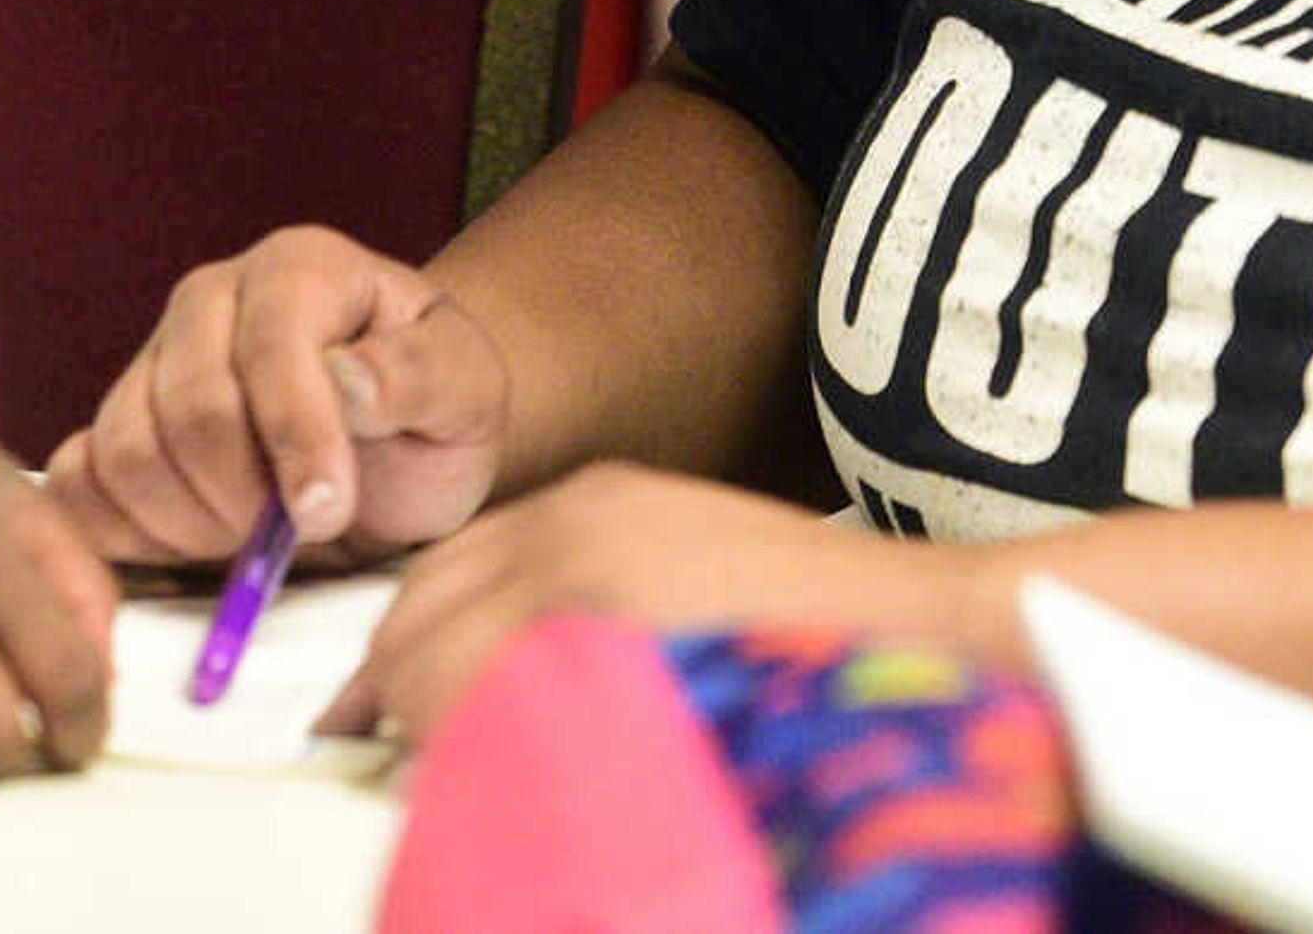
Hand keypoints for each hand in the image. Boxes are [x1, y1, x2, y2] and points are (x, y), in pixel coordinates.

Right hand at [43, 224, 506, 565]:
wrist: (397, 453)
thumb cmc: (432, 416)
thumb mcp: (468, 391)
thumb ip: (420, 375)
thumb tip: (348, 381)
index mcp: (298, 269)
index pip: (271, 347)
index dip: (296, 437)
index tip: (329, 511)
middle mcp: (209, 300)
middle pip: (189, 410)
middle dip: (246, 497)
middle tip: (297, 538)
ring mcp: (150, 360)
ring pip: (127, 454)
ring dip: (193, 525)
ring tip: (257, 539)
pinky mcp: (114, 426)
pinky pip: (79, 484)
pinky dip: (127, 533)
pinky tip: (195, 544)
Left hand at [333, 462, 1000, 742]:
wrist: (944, 631)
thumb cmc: (821, 620)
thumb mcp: (685, 553)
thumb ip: (584, 590)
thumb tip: (492, 671)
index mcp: (590, 509)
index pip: (441, 579)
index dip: (396, 654)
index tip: (367, 711)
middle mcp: (576, 540)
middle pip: (422, 630)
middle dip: (400, 702)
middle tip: (400, 766)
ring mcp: (598, 609)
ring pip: (449, 690)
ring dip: (438, 746)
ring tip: (465, 795)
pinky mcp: (628, 678)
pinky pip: (510, 742)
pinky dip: (488, 777)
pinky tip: (513, 803)